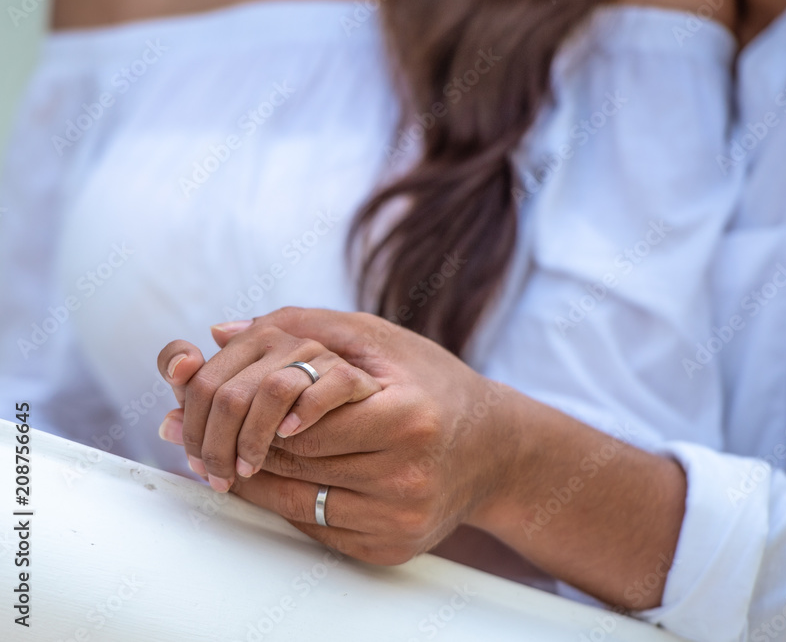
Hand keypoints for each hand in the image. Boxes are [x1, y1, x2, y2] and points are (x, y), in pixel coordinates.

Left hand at [186, 308, 518, 565]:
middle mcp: (407, 476)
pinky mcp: (390, 549)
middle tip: (201, 426)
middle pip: (295, 463)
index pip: (302, 422)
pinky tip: (271, 478)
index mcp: (408, 417)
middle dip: (245, 441)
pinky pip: (316, 528)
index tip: (226, 397)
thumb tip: (221, 332)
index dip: (258, 411)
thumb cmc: (432, 384)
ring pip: (297, 502)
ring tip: (228, 450)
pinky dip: (285, 502)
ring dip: (255, 475)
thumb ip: (305, 326)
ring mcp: (399, 520)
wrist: (493, 451)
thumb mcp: (379, 340)